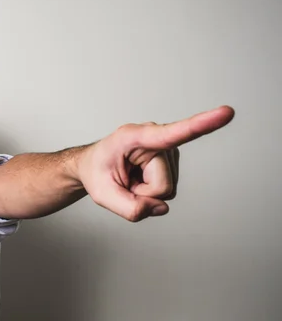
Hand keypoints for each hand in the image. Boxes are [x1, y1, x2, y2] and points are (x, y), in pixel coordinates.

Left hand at [78, 106, 234, 221]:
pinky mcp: (172, 161)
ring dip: (145, 192)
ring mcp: (167, 150)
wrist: (94, 166)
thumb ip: (129, 207)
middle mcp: (156, 138)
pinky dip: (150, 193)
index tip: (227, 112)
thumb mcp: (102, 194)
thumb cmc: (96, 172)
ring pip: (166, 190)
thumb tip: (161, 208)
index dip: (201, 124)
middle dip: (141, 193)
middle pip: (162, 185)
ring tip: (130, 179)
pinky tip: (138, 180)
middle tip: (124, 181)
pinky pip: (167, 191)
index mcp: (135, 137)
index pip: (172, 133)